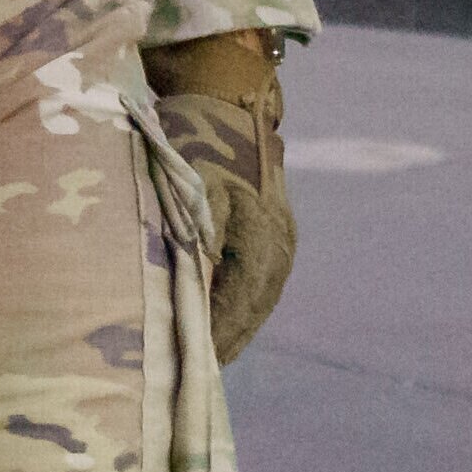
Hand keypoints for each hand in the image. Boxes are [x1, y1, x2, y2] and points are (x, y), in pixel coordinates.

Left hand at [142, 29, 293, 360]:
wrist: (229, 94)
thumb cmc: (195, 138)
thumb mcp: (187, 187)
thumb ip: (194, 242)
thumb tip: (196, 295)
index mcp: (261, 234)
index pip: (239, 305)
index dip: (215, 338)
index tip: (189, 366)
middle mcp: (281, 240)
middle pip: (254, 308)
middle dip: (226, 342)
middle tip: (193, 376)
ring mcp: (284, 235)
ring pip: (261, 298)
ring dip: (236, 326)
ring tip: (207, 357)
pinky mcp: (279, 229)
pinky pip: (262, 280)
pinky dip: (242, 304)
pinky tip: (222, 319)